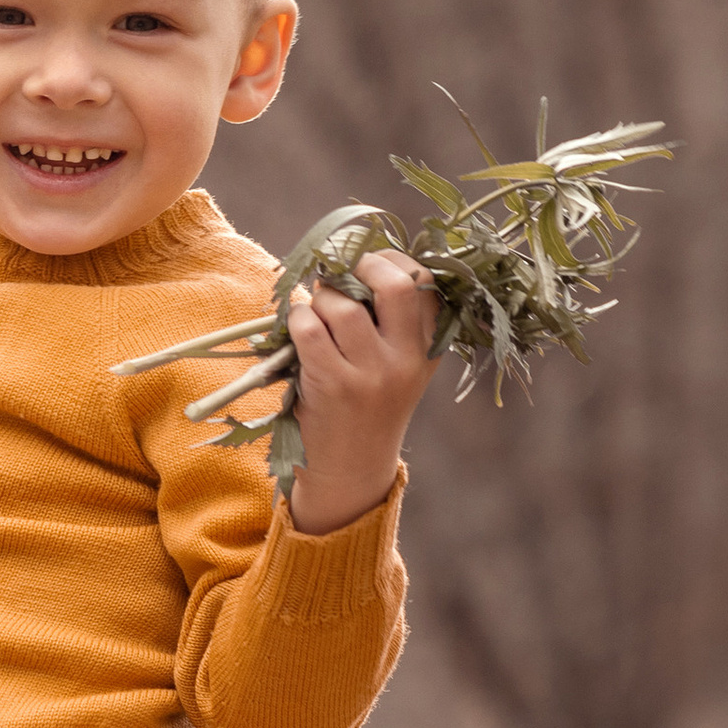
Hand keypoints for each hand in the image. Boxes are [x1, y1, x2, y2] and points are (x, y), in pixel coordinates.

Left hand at [285, 248, 437, 536]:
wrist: (353, 468)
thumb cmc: (368, 404)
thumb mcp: (399, 364)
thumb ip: (392, 320)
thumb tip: (351, 258)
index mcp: (429, 347)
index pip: (425, 282)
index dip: (391, 260)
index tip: (366, 264)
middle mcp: (407, 359)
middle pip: (396, 284)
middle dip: (361, 264)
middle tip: (340, 272)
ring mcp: (371, 374)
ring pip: (344, 305)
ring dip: (321, 297)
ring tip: (316, 310)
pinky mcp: (333, 386)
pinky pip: (309, 328)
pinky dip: (298, 318)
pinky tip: (298, 329)